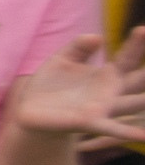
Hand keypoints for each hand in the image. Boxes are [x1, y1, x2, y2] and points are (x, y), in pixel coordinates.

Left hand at [11, 32, 144, 145]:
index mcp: (107, 76)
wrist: (31, 110)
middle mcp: (111, 93)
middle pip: (139, 82)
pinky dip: (127, 132)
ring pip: (133, 105)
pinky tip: (143, 135)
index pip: (129, 58)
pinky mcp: (90, 122)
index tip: (144, 28)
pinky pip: (112, 129)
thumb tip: (98, 37)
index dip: (139, 45)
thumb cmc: (50, 85)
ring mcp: (103, 108)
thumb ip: (79, 46)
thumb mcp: (63, 60)